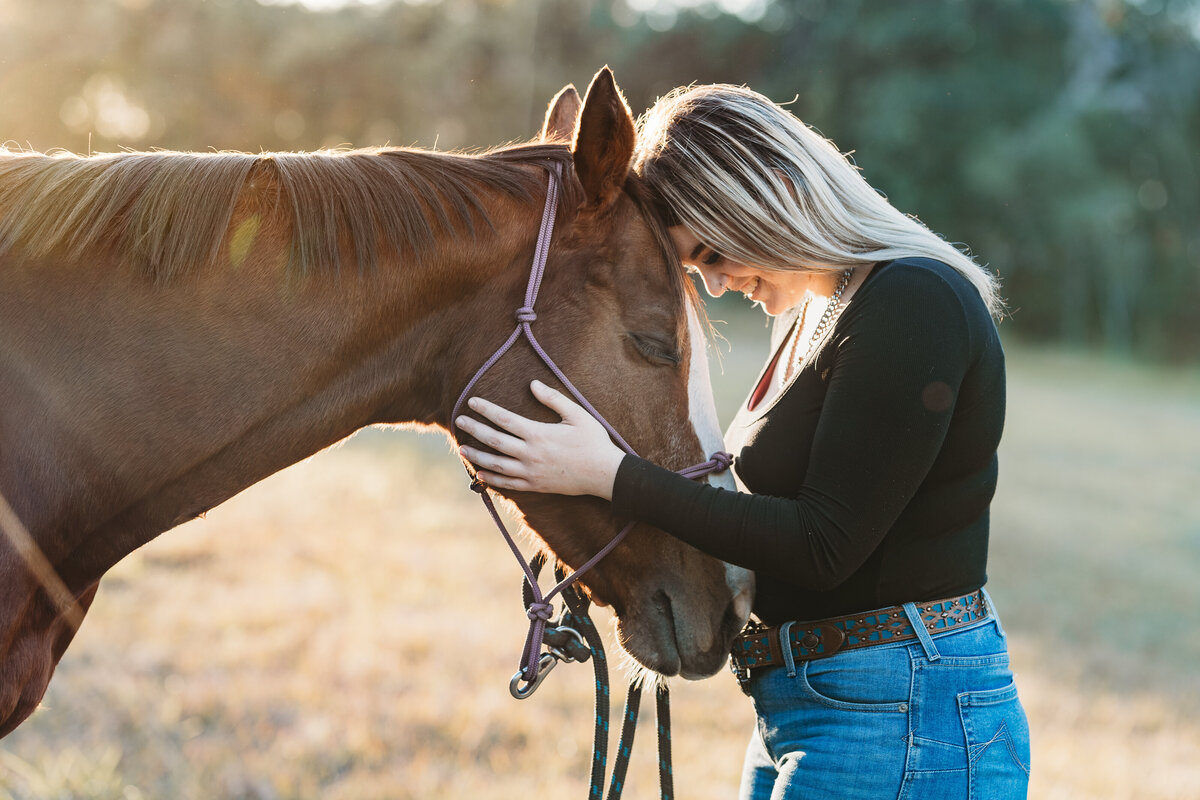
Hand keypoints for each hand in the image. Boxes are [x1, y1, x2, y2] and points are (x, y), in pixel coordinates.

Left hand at [455, 380, 625, 499]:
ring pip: (497, 464)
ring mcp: (531, 472)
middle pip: (495, 440)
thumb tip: (532, 384)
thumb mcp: (577, 414)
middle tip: (459, 421)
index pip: (504, 419)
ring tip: (462, 449)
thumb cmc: (593, 441)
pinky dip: (492, 479)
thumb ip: (553, 399)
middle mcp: (530, 454)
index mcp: (539, 434)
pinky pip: (508, 483)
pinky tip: (479, 473)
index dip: (486, 409)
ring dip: (477, 456)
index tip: (472, 402)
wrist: (605, 474)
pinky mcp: (536, 486)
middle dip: (475, 430)